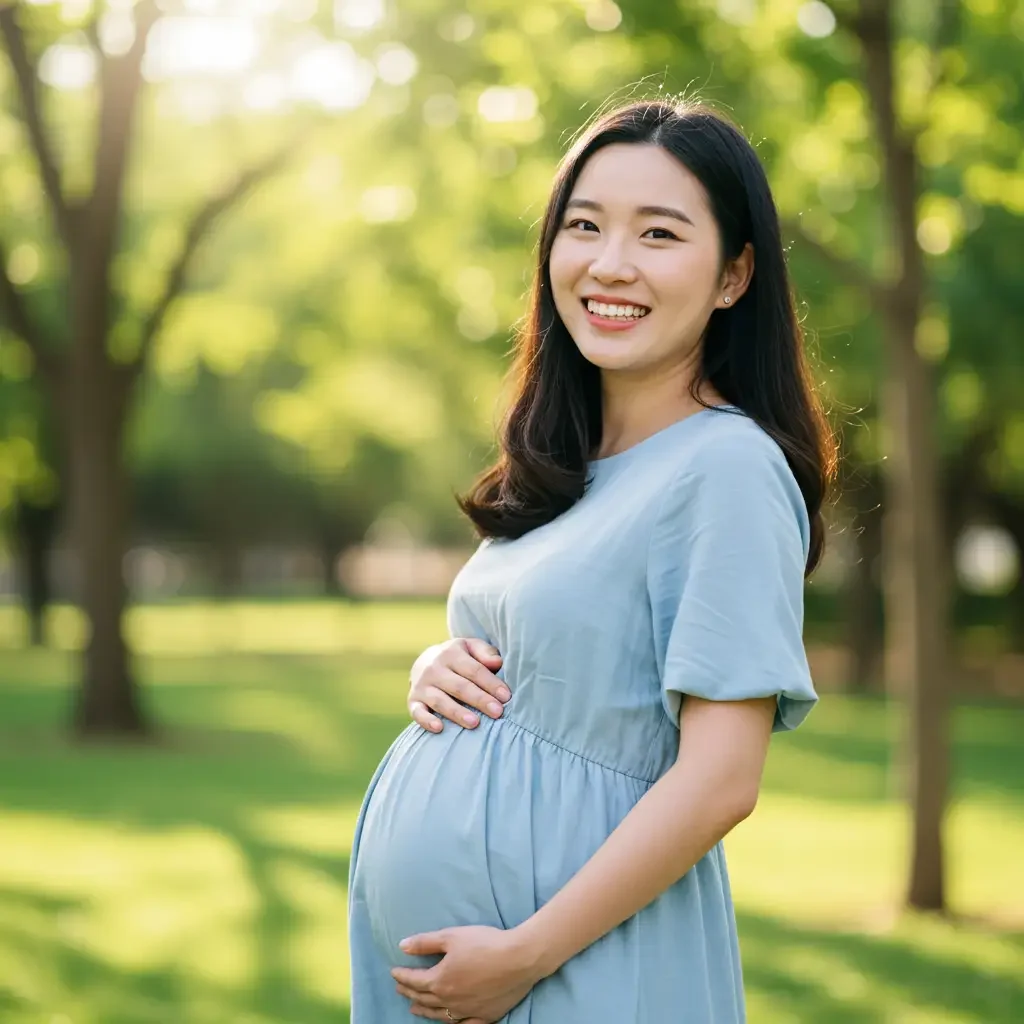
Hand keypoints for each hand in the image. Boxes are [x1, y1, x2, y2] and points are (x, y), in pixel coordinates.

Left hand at [391, 925, 539, 1021]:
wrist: (519, 959)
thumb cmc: (485, 944)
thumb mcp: (452, 936)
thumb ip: (425, 943)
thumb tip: (402, 946)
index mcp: (440, 980)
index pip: (415, 981)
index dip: (402, 976)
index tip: (394, 973)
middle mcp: (450, 1000)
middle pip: (424, 998)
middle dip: (410, 993)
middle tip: (400, 989)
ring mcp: (467, 1011)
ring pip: (439, 1015)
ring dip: (424, 1011)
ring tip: (414, 1009)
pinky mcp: (484, 1017)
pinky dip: (452, 1023)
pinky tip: (449, 1021)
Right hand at [408, 639, 508, 731]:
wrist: (424, 661)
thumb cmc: (458, 657)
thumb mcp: (471, 648)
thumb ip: (485, 653)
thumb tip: (497, 662)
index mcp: (451, 653)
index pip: (474, 670)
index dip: (491, 683)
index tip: (506, 696)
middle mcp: (434, 668)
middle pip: (460, 686)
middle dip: (480, 700)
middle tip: (498, 712)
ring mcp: (421, 685)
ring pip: (440, 701)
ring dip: (457, 713)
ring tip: (475, 723)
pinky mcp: (412, 701)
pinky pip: (417, 712)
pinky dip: (426, 720)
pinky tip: (440, 728)